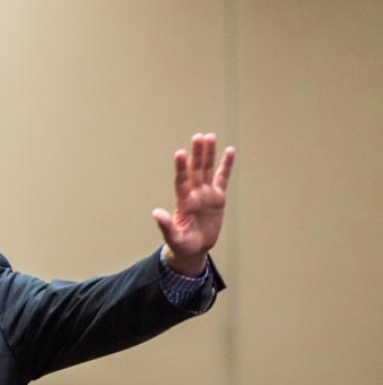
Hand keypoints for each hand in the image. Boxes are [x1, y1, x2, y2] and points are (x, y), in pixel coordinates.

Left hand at [152, 133, 234, 274]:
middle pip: (195, 170)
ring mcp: (206, 194)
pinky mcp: (218, 197)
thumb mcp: (174, 238)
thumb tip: (155, 213)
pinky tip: (229, 150)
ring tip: (209, 136)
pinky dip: (226, 165)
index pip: (181, 181)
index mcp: (183, 202)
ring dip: (208, 154)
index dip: (181, 168)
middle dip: (197, 154)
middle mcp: (194, 194)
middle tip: (198, 136)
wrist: (194, 248)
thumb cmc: (182, 244)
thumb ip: (166, 226)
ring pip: (207, 170)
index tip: (180, 153)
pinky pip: (223, 178)